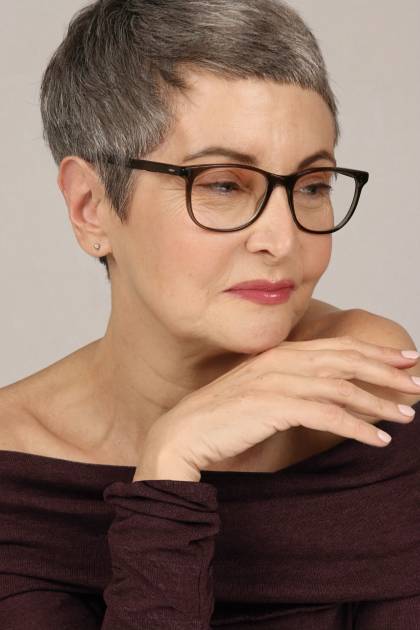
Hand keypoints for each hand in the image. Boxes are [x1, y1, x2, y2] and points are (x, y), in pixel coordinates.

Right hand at [137, 336, 418, 480]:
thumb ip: (291, 386)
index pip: (336, 348)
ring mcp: (277, 382)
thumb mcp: (261, 393)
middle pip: (345, 361)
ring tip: (406, 416)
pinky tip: (377, 439)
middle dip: (385, 371)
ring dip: (378, 402)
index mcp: (280, 354)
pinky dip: (356, 427)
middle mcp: (281, 362)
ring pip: (341, 387)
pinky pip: (326, 414)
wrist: (183, 434)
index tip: (403, 360)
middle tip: (416, 380)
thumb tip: (326, 393)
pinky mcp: (273, 407)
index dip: (373, 353)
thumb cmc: (223, 418)